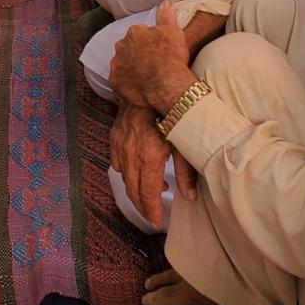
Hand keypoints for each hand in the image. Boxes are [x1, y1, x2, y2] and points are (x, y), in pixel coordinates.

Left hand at [108, 1, 197, 112]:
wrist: (166, 87)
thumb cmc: (171, 58)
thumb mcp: (174, 32)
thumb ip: (166, 16)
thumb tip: (166, 3)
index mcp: (134, 32)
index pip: (140, 33)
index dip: (149, 42)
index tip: (158, 49)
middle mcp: (121, 46)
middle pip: (128, 47)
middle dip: (137, 53)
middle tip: (152, 63)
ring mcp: (117, 64)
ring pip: (123, 62)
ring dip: (131, 66)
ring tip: (146, 76)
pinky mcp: (115, 81)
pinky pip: (120, 79)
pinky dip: (127, 81)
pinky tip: (138, 85)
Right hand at [108, 105, 195, 228]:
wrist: (151, 82)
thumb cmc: (174, 111)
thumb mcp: (185, 141)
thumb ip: (186, 172)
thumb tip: (189, 197)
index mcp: (149, 156)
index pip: (147, 193)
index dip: (152, 211)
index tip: (158, 223)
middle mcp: (131, 152)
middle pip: (132, 190)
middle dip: (142, 206)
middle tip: (152, 216)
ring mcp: (120, 144)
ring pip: (124, 177)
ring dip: (135, 189)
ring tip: (151, 192)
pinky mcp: (115, 135)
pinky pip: (117, 161)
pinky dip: (126, 171)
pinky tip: (138, 169)